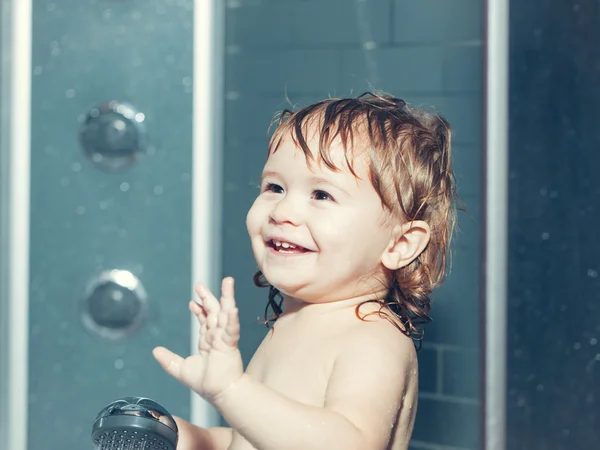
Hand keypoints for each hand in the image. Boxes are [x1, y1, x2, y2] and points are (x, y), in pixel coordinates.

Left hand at [153, 277, 242, 402]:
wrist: (220, 393)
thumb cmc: (205, 383)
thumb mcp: (180, 369)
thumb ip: (168, 360)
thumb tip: (155, 351)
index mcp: (208, 340)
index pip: (204, 319)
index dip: (198, 309)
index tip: (192, 301)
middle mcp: (217, 336)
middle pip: (214, 311)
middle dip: (208, 297)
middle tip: (199, 285)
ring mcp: (225, 338)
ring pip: (225, 313)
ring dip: (227, 297)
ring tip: (227, 281)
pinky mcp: (230, 345)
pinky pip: (232, 329)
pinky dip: (232, 319)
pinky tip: (232, 308)